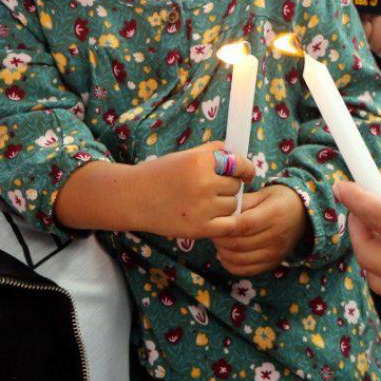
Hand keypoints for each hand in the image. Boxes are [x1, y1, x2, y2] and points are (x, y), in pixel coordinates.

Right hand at [133, 141, 255, 239]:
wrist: (133, 198)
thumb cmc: (161, 174)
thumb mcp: (186, 155)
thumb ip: (214, 151)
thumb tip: (240, 156)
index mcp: (201, 162)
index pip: (239, 164)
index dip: (245, 169)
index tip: (246, 173)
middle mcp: (204, 184)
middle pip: (235, 186)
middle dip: (228, 186)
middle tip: (212, 188)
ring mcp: (202, 208)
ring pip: (233, 205)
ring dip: (225, 204)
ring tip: (206, 202)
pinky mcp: (199, 228)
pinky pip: (229, 225)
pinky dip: (227, 222)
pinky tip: (216, 217)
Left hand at [214, 183, 307, 275]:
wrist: (304, 215)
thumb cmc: (280, 200)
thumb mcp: (263, 194)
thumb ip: (241, 203)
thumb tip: (218, 212)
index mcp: (274, 215)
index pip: (243, 225)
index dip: (224, 226)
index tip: (213, 222)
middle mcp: (276, 237)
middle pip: (238, 244)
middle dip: (219, 238)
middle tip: (212, 230)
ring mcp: (275, 253)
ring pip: (238, 259)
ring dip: (222, 251)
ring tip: (219, 240)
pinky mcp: (272, 264)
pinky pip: (244, 270)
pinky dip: (229, 264)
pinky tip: (226, 253)